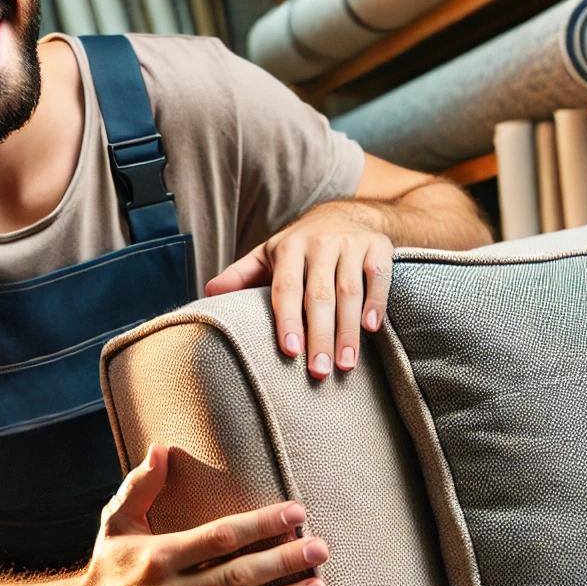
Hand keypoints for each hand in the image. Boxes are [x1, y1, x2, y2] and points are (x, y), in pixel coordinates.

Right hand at [80, 445, 328, 585]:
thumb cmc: (109, 566)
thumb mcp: (116, 521)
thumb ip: (140, 485)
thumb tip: (161, 448)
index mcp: (159, 556)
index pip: (220, 536)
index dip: (260, 523)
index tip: (296, 512)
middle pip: (238, 576)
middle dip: (283, 561)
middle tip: (320, 549)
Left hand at [204, 201, 392, 378]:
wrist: (348, 214)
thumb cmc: (301, 246)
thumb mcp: (268, 255)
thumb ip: (240, 276)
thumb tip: (208, 294)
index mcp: (288, 248)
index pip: (286, 288)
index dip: (287, 319)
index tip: (289, 350)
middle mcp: (319, 244)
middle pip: (319, 295)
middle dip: (319, 335)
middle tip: (317, 371)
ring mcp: (350, 244)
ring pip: (349, 291)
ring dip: (347, 330)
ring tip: (345, 364)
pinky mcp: (378, 248)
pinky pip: (378, 277)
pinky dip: (376, 302)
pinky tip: (371, 328)